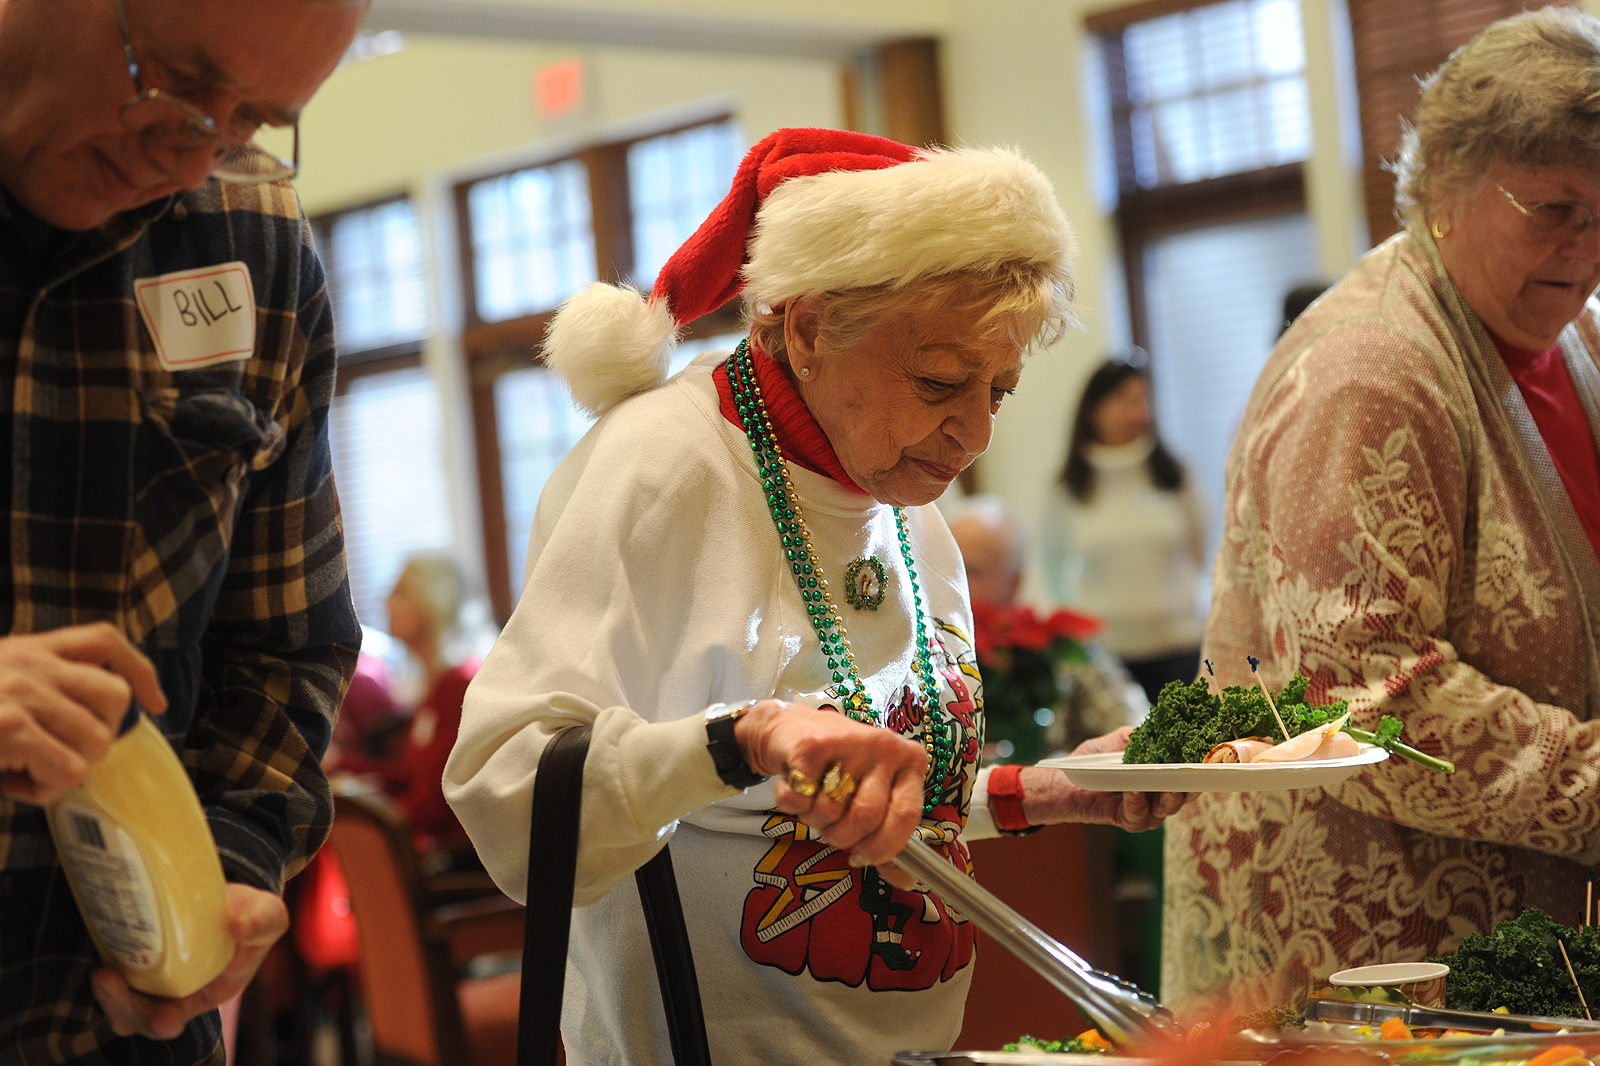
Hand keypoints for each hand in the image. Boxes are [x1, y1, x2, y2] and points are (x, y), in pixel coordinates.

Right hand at [0, 622, 166, 805]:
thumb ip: (37, 690)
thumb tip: (93, 727)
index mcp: (26, 647)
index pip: (104, 640)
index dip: (140, 670)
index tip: (158, 703)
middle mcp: (30, 662)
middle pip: (115, 696)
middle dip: (100, 735)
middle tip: (59, 754)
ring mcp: (22, 691)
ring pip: (97, 740)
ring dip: (67, 769)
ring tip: (24, 771)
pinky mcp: (11, 726)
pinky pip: (67, 770)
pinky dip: (44, 789)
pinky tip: (11, 784)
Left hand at [92, 884, 287, 1039]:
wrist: (230, 897)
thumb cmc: (253, 916)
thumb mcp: (268, 918)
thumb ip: (260, 925)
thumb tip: (237, 926)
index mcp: (206, 993)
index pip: (178, 1017)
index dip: (165, 1021)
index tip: (164, 1017)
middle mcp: (173, 995)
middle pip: (139, 1017)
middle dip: (122, 1007)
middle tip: (107, 979)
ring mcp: (149, 980)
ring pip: (120, 1002)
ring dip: (108, 995)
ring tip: (102, 973)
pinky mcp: (132, 959)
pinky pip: (111, 976)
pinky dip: (104, 973)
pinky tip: (101, 949)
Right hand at [735, 700, 928, 868]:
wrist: (790, 728)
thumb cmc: (837, 770)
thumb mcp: (871, 797)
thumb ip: (888, 838)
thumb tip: (906, 880)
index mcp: (909, 762)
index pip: (906, 815)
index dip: (883, 847)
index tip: (862, 856)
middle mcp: (885, 746)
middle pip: (866, 818)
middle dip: (841, 835)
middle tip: (830, 824)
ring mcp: (849, 742)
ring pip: (830, 811)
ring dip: (813, 818)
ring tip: (813, 797)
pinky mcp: (812, 745)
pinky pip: (800, 800)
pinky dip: (791, 804)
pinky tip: (796, 785)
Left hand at [1015, 727, 1186, 831]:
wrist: (1064, 782)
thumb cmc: (1094, 761)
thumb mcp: (1116, 743)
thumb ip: (1137, 736)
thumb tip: (1154, 727)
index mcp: (1161, 779)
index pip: (1187, 776)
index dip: (1200, 769)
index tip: (1211, 757)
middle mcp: (1158, 799)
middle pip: (1184, 796)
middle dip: (1192, 786)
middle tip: (1198, 773)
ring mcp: (1145, 812)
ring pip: (1165, 808)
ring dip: (1169, 796)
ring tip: (1169, 783)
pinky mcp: (1127, 820)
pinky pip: (1137, 813)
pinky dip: (1137, 799)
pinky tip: (1135, 787)